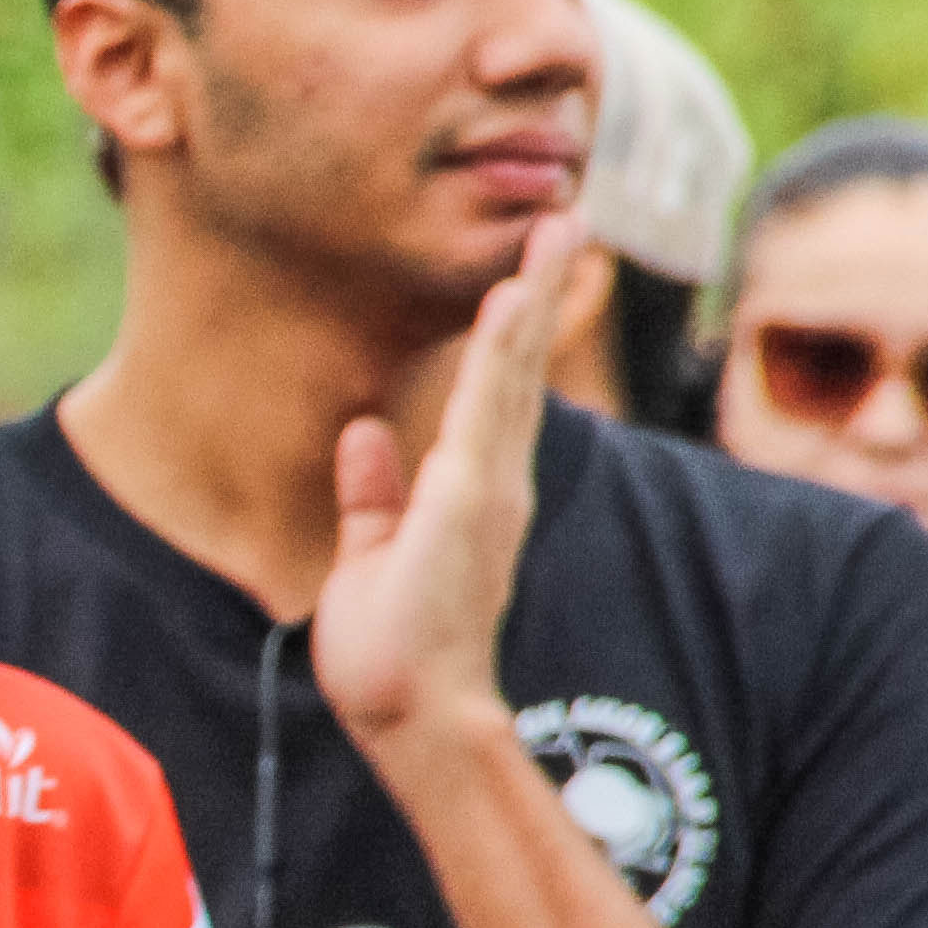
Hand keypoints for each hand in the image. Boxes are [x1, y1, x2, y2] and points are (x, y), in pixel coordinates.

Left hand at [314, 205, 568, 753]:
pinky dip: (502, 351)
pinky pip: (489, 407)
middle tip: (563, 217)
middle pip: (521, 366)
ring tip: (555, 225)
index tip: (521, 267)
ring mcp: (490, 486)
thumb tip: (364, 432)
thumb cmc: (391, 651)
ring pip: (515, 371)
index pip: (495, 391)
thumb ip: (372, 494)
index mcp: (470, 491)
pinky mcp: (473, 496)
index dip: (509, 328)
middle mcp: (494, 480)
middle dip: (539, 289)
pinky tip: (510, 297)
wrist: (410, 710)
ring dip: (532, 295)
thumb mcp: (371, 553)